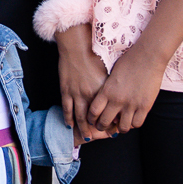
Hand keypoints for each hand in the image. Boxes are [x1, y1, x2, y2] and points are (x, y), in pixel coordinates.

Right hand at [56, 24, 109, 140]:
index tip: (114, 129)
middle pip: (94, 118)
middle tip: (101, 137)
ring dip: (82, 128)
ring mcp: (76, 93)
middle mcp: (90, 94)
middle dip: (97, 130)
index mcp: (102, 90)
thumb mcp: (107, 72)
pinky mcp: (65, 90)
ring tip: (85, 137)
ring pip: (79, 117)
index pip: (108, 112)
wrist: (76, 46)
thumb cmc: (94, 56)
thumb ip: (111, 87)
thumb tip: (116, 99)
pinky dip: (68, 118)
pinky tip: (69, 125)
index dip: (111, 122)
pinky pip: (66, 109)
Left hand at [87, 48, 164, 134]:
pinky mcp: (145, 106)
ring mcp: (132, 104)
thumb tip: (104, 100)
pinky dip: (133, 124)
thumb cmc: (129, 61)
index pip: (93, 112)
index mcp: (107, 91)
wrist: (148, 56)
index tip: (93, 120)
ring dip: (119, 128)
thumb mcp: (112, 74)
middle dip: (102, 127)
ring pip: (122, 127)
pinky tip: (132, 119)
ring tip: (120, 124)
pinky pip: (137, 124)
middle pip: (104, 122)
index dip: (91, 119)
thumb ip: (107, 89)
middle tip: (104, 126)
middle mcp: (117, 100)